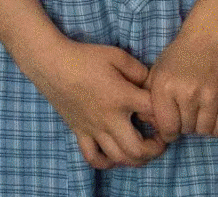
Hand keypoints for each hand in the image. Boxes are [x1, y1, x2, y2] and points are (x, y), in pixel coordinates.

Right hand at [32, 35, 167, 169]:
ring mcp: (94, 129)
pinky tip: (114, 155)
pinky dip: (107, 162)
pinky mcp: (80, 133)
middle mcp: (110, 119)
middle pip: (138, 149)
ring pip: (119, 158)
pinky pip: (93, 158)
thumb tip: (150, 84)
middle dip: (155, 150)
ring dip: (136, 159)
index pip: (152, 112)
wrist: (52, 63)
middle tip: (159, 141)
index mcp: (122, 97)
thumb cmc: (85, 57)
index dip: (164, 114)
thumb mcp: (116, 55)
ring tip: (142, 150)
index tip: (165, 112)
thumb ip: (138, 69)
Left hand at [144, 24, 217, 139]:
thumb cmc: (178, 57)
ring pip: (204, 132)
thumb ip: (148, 98)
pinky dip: (217, 127)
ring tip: (199, 109)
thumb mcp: (157, 72)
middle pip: (186, 131)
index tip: (172, 124)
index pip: (167, 129)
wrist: (208, 39)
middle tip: (186, 110)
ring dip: (201, 126)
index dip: (169, 131)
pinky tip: (212, 114)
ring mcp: (210, 96)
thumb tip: (147, 122)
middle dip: (184, 125)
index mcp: (165, 87)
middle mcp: (187, 93)